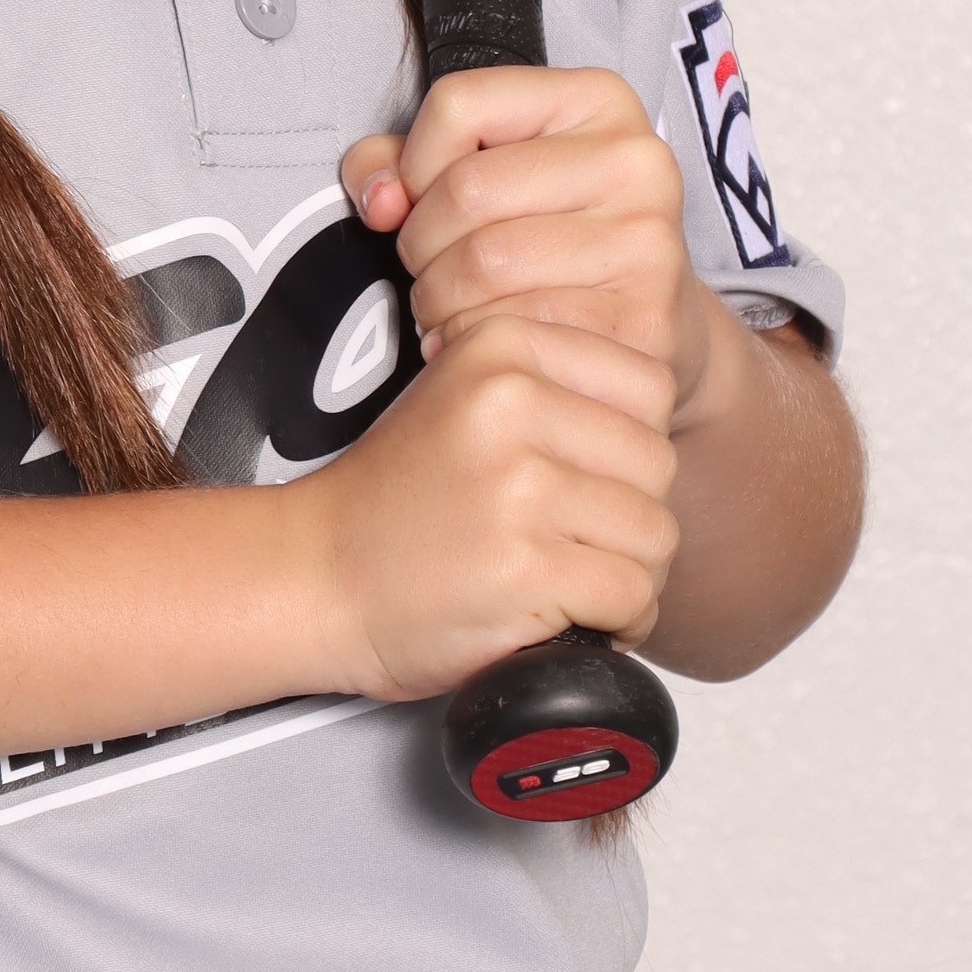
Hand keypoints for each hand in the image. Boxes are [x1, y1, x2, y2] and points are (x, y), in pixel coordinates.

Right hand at [293, 302, 680, 697]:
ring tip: (575, 585)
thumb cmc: (394, 504)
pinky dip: (619, 623)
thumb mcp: (463, 400)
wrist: (313, 578)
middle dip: (634, 518)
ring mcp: (518, 487)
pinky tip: (575, 620)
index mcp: (502, 349)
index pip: (649, 386)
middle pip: (658, 463)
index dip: (633, 446)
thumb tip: (653, 432)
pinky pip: (633, 595)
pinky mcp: (524, 568)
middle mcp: (512, 404)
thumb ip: (552, 392)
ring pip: (656, 534)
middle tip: (580, 546)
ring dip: (631, 576)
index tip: (588, 481)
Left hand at [343, 67, 708, 420]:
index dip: (413, 162)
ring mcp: (646, 239)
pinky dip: (471, 342)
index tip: (421, 200)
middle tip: (428, 272)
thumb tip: (380, 199)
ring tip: (446, 309)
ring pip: (484, 264)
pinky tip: (473, 342)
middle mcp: (635, 159)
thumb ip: (407, 162)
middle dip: (419, 244)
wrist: (653, 323)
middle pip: (467, 189)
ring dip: (438, 301)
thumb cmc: (557, 237)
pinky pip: (517, 327)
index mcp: (597, 99)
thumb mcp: (491, 168)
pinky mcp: (643, 315)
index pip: (458, 102)